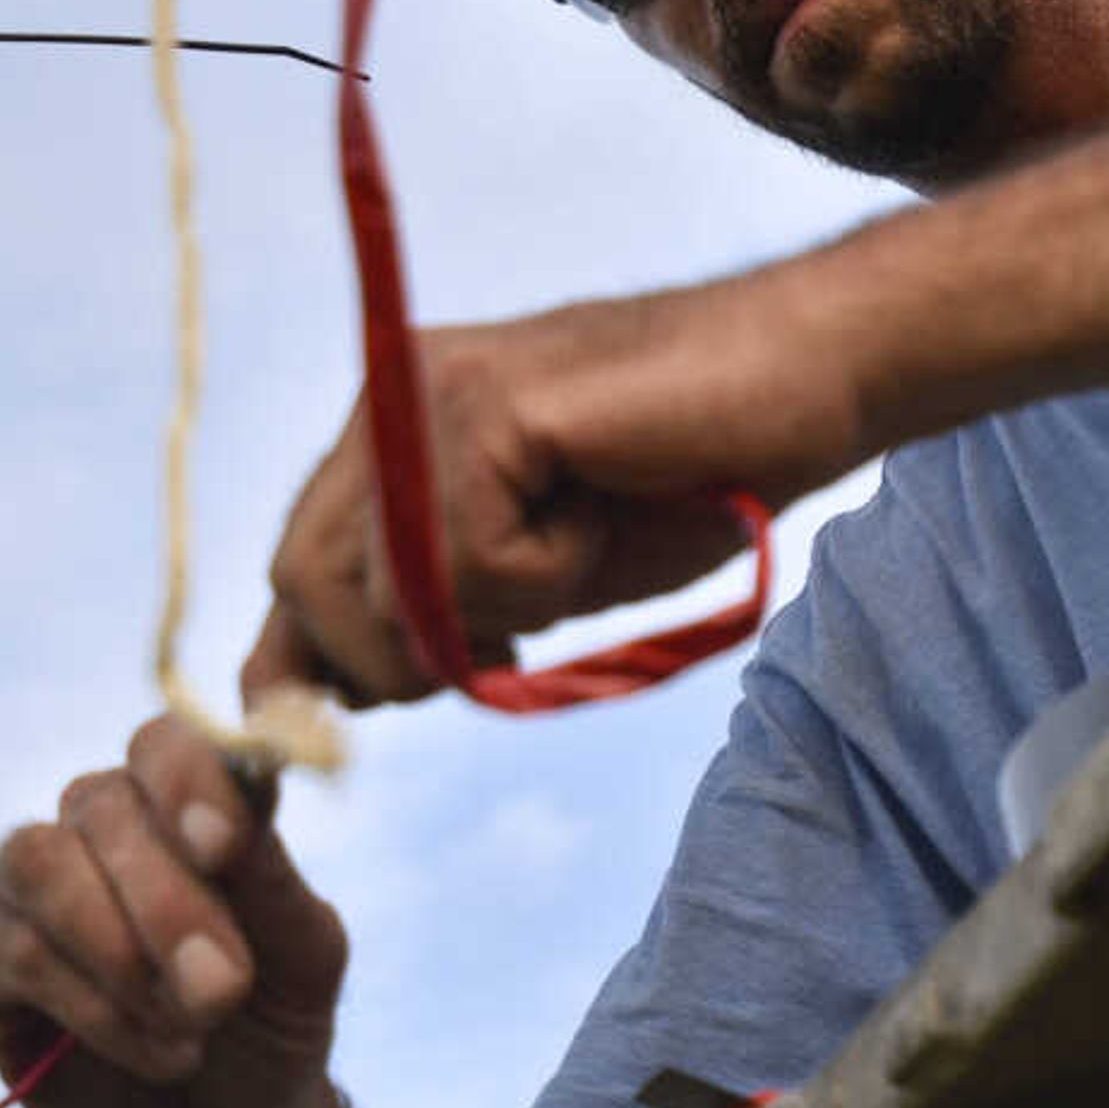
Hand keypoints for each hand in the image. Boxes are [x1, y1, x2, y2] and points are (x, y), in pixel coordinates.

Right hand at [0, 716, 349, 1107]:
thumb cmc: (268, 1020)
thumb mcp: (302, 950)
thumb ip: (271, 873)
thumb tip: (248, 797)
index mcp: (180, 799)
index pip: (164, 744)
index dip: (187, 782)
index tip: (224, 846)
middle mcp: (98, 822)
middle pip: (101, 806)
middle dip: (168, 903)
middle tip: (225, 991)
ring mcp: (32, 882)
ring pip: (42, 865)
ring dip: (122, 955)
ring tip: (192, 1032)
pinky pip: (18, 949)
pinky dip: (97, 1009)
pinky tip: (155, 1052)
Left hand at [243, 268, 866, 707]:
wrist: (810, 377)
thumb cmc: (691, 478)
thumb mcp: (538, 575)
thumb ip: (441, 615)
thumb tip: (339, 694)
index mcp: (390, 433)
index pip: (298, 565)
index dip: (299, 663)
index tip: (332, 730)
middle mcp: (389, 400)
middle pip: (307, 584)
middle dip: (400, 660)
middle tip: (511, 641)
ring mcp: (430, 392)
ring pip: (392, 590)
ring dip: (501, 612)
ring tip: (584, 546)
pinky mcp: (487, 406)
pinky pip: (474, 561)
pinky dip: (551, 575)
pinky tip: (605, 512)